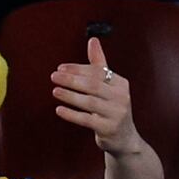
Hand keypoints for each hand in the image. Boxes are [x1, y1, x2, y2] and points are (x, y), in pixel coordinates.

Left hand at [50, 40, 135, 155]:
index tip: (60, 67)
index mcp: (121, 84)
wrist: (124, 138)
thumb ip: (99, 64)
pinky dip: (72, 114)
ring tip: (55, 91)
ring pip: (89, 102)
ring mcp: (116, 114)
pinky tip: (59, 110)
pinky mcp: (108, 129)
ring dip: (70, 96)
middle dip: (72, 80)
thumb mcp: (109, 86)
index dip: (78, 69)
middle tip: (54, 76)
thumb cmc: (112, 108)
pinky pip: (87, 119)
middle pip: (93, 85)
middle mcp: (121, 97)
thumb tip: (92, 40)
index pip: (98, 72)